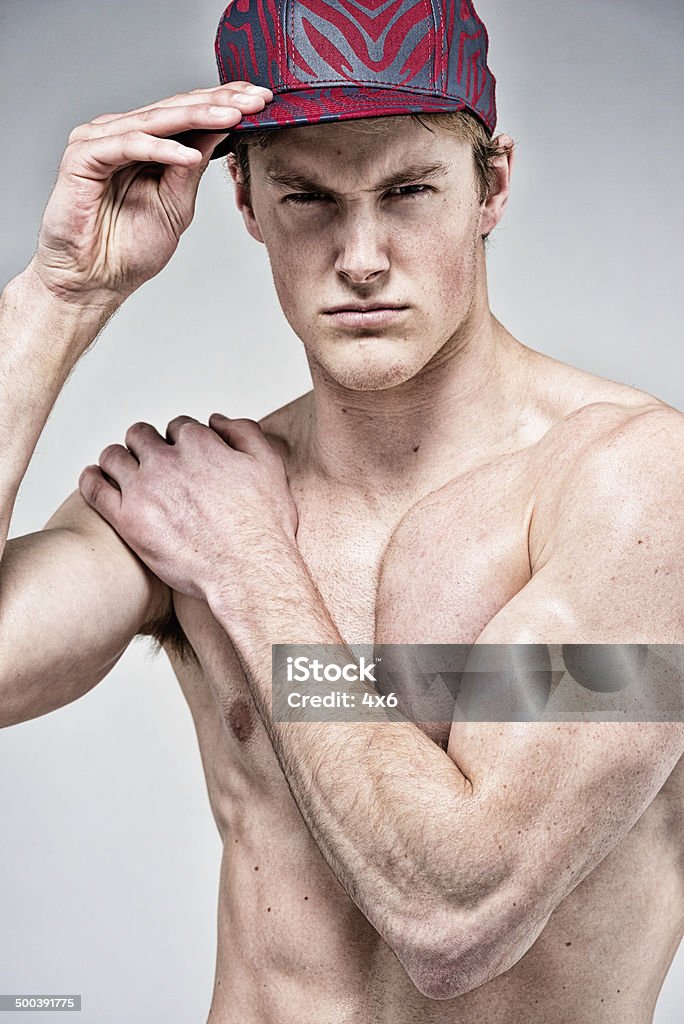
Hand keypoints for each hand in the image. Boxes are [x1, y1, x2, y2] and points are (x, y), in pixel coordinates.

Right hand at [32, 82, 272, 308]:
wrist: (94, 281)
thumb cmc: (129, 249)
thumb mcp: (176, 204)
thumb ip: (192, 170)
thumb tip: (221, 132)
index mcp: (146, 143)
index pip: (188, 113)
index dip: (224, 104)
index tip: (262, 102)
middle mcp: (123, 134)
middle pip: (175, 108)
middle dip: (219, 102)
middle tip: (255, 100)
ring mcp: (101, 142)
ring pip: (155, 119)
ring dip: (197, 116)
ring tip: (232, 116)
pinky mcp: (83, 157)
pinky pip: (127, 145)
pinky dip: (160, 148)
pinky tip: (190, 154)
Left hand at [78, 414, 297, 604]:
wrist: (249, 571)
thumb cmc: (263, 526)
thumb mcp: (269, 466)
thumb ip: (244, 433)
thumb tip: (217, 420)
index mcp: (199, 443)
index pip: (178, 427)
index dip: (181, 442)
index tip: (183, 459)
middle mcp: (167, 460)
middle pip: (141, 436)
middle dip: (147, 446)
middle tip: (154, 467)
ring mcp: (144, 488)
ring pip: (113, 456)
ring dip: (118, 460)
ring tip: (124, 474)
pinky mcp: (127, 519)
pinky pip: (94, 488)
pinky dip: (91, 480)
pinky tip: (96, 481)